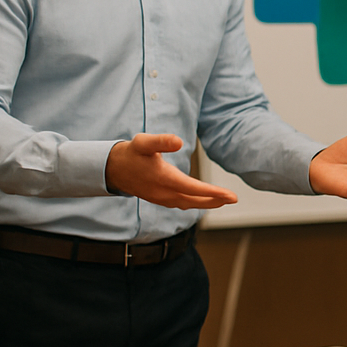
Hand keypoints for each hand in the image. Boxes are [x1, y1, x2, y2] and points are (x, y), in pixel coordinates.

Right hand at [105, 133, 236, 209]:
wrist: (113, 169)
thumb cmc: (131, 153)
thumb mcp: (144, 142)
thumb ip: (161, 141)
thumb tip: (179, 141)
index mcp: (164, 179)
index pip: (193, 189)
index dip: (213, 193)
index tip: (231, 196)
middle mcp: (164, 193)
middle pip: (195, 201)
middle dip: (215, 200)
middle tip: (233, 199)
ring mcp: (162, 198)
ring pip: (189, 204)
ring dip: (207, 203)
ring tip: (223, 200)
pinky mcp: (160, 199)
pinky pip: (181, 205)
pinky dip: (195, 203)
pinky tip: (203, 201)